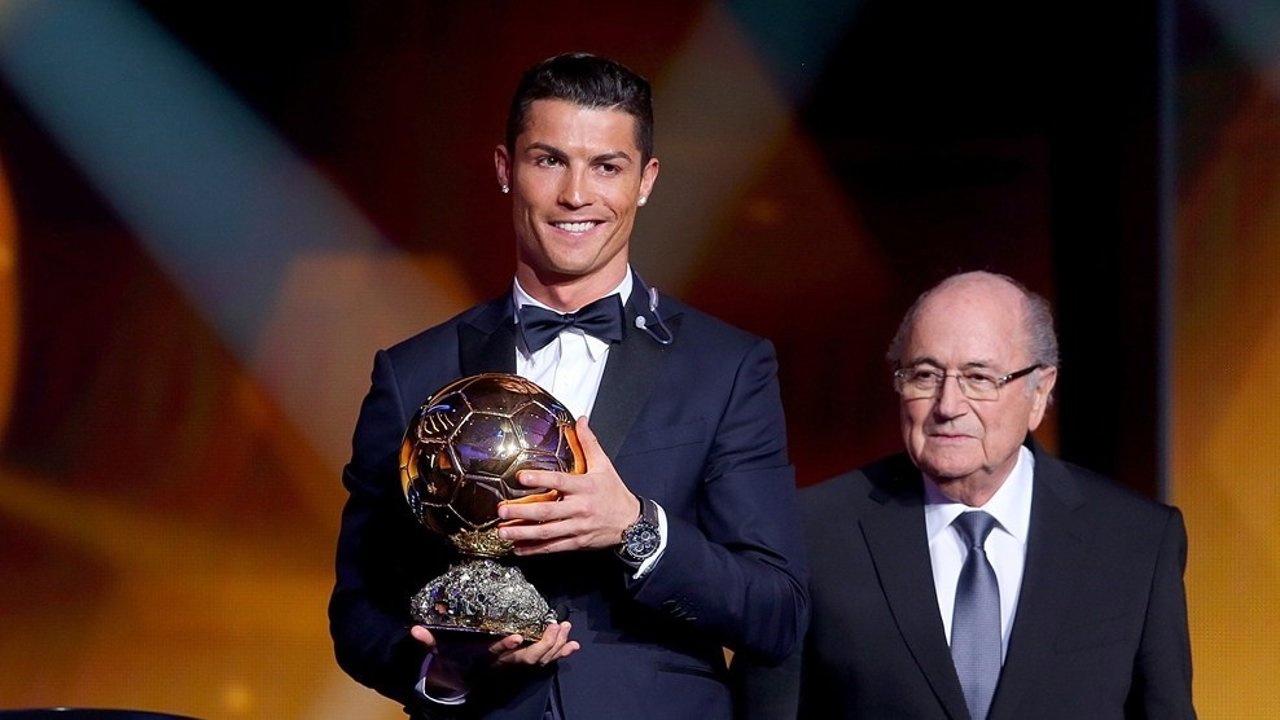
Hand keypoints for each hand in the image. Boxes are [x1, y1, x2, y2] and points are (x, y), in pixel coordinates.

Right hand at [411, 622, 580, 694]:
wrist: (460, 682)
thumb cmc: (452, 661)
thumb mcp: (439, 652)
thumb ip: (429, 641)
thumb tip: (413, 630)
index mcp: (484, 659)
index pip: (496, 654)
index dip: (507, 646)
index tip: (519, 636)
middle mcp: (503, 666)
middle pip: (527, 659)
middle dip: (544, 644)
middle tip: (556, 625)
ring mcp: (514, 668)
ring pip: (539, 661)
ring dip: (555, 646)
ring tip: (566, 628)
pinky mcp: (523, 666)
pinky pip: (545, 662)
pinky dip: (560, 654)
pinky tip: (574, 646)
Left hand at [496, 416, 640, 554]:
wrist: (632, 523)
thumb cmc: (614, 493)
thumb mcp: (604, 466)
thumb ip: (589, 443)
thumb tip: (581, 420)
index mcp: (585, 487)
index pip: (559, 482)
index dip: (540, 480)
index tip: (520, 477)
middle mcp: (580, 508)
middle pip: (548, 512)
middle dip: (522, 512)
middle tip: (502, 510)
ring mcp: (578, 528)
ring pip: (547, 533)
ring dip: (523, 533)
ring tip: (503, 532)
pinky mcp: (577, 543)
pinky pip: (553, 547)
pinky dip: (534, 549)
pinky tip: (518, 548)